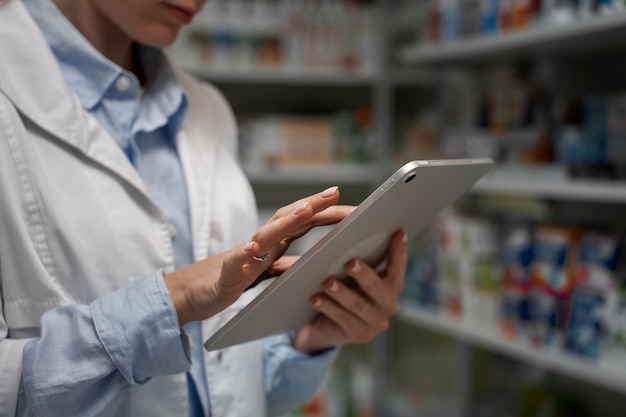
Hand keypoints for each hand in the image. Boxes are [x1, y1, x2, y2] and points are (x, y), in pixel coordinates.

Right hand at [164, 186, 352, 326]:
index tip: (354, 208)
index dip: (327, 213)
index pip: (304, 222)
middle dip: (313, 205)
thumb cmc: (233, 279)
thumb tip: (319, 263)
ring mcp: (243, 254)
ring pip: (266, 234)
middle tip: (336, 194)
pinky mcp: (226, 272)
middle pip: (289, 218)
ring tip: (305, 212)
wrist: (194, 293)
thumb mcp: (268, 273)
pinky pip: (235, 261)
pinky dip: (244, 253)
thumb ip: (290, 265)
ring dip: (286, 221)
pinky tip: (252, 249)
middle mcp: (260, 243)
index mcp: (274, 243)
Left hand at [292, 229, 407, 353]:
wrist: (327, 325)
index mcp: (391, 285)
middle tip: (350, 262)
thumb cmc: (343, 288)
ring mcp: (376, 323)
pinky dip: (328, 308)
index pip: (398, 267)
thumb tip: (349, 237)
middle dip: (364, 275)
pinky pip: (343, 320)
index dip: (399, 251)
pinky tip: (315, 299)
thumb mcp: (352, 275)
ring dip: (341, 293)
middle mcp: (389, 305)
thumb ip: (358, 261)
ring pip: (357, 305)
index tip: (398, 232)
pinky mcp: (359, 336)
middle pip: (378, 288)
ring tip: (327, 283)